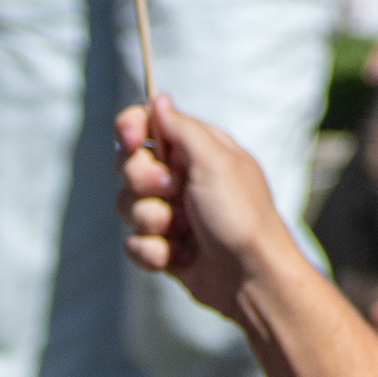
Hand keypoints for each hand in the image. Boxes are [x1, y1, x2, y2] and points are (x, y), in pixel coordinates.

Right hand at [118, 93, 293, 318]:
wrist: (250, 278)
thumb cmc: (240, 215)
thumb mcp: (215, 160)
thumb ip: (182, 127)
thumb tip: (158, 98)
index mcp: (195, 150)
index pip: (148, 124)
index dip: (131, 129)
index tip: (132, 141)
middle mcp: (180, 178)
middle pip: (128, 165)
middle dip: (143, 183)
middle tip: (174, 192)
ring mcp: (170, 213)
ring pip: (126, 206)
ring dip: (153, 221)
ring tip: (184, 232)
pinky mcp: (163, 247)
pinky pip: (134, 243)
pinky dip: (155, 253)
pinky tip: (183, 257)